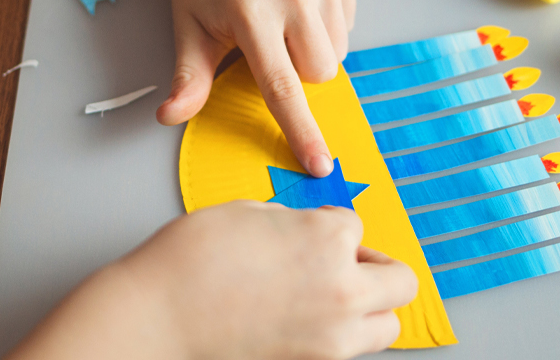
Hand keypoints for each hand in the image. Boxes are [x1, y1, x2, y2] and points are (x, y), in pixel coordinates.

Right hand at [116, 202, 415, 359]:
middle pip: (401, 282)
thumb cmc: (190, 260)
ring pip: (388, 326)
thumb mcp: (246, 214)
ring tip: (334, 297)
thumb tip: (300, 233)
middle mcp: (342, 289)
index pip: (356, 227)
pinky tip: (308, 319)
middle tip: (348, 263)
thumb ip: (290, 223)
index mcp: (328, 239)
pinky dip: (341, 335)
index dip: (330, 226)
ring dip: (370, 307)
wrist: (158, 316)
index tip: (311, 231)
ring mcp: (331, 336)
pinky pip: (350, 350)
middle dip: (377, 268)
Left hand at [153, 0, 355, 177]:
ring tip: (282, 20)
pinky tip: (299, 2)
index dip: (302, 130)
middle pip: (320, 73)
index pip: (283, 86)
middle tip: (267, 45)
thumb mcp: (188, 29)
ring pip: (338, 51)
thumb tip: (170, 116)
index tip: (320, 163)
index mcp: (252, 11)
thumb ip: (189, 78)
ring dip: (314, 49)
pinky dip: (327, 23)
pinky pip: (349, 21)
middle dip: (297, 73)